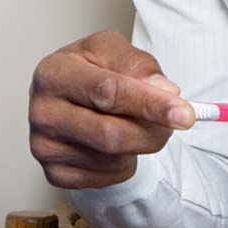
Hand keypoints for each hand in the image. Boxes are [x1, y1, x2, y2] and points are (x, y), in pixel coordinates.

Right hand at [29, 30, 193, 188]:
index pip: (107, 92)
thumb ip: (140, 65)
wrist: (67, 97)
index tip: (184, 114)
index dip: (149, 104)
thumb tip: (166, 91)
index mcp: (53, 73)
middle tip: (179, 120)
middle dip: (153, 130)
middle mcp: (42, 112)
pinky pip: (108, 176)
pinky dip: (125, 161)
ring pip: (113, 157)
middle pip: (110, 134)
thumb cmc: (90, 69)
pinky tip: (115, 142)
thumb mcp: (113, 50)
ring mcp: (44, 147)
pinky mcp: (54, 173)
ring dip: (140, 143)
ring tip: (135, 121)